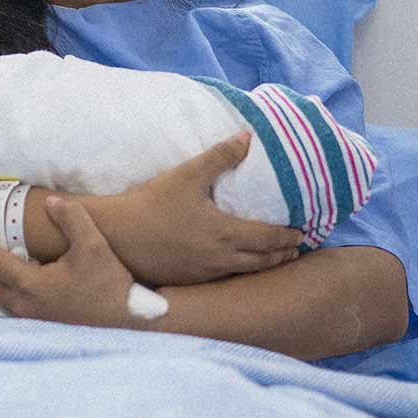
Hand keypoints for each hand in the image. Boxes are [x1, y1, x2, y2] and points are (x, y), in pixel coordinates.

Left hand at [0, 196, 139, 328]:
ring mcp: (32, 319)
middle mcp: (24, 306)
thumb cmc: (112, 286)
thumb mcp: (94, 247)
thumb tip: (50, 202)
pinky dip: (0, 292)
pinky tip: (4, 285)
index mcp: (31, 286)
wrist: (133, 323)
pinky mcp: (41, 326)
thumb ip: (71, 219)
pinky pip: (10, 306)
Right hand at [91, 132, 302, 285]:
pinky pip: (223, 278)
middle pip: (264, 261)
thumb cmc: (151, 204)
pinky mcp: (189, 279)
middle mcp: (222, 258)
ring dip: (264, 265)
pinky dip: (238, 270)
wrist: (116, 236)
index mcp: (227, 233)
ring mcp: (205, 273)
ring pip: (246, 273)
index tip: (301, 231)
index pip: (271, 239)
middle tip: (293, 246)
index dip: (289, 236)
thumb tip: (247, 137)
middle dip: (283, 253)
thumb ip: (220, 157)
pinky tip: (234, 263)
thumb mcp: (186, 175)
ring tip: (272, 258)